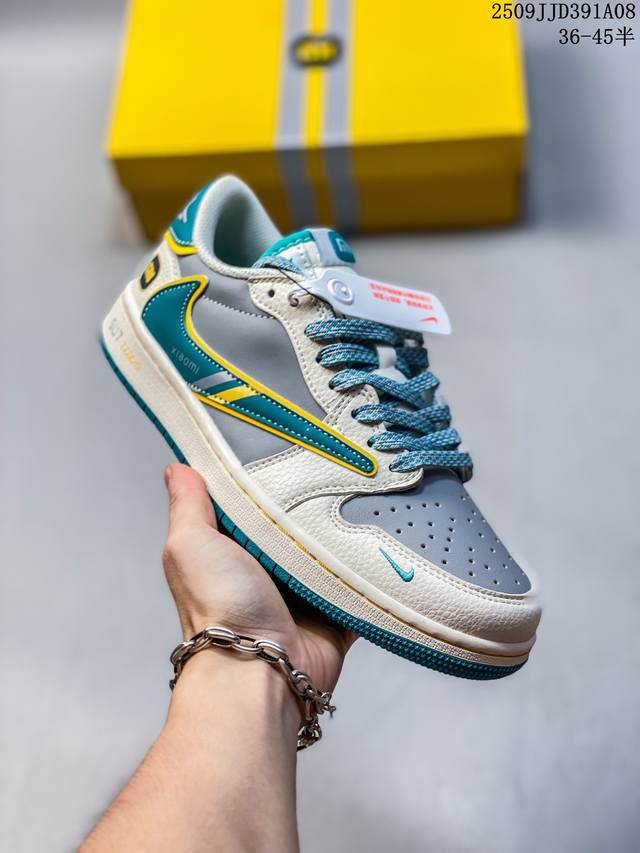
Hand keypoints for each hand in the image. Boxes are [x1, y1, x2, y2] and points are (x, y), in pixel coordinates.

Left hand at [162, 463, 356, 692]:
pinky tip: (386, 538)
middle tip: (342, 463)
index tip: (290, 441)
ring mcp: (305, 592)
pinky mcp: (337, 612)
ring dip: (346, 533)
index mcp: (233, 549)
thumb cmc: (219, 608)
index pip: (252, 503)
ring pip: (333, 551)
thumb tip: (177, 466)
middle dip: (315, 501)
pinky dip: (373, 569)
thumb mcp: (191, 544)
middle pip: (297, 524)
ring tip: (370, 491)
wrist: (261, 670)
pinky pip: (362, 584)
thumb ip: (188, 504)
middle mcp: (268, 570)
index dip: (266, 476)